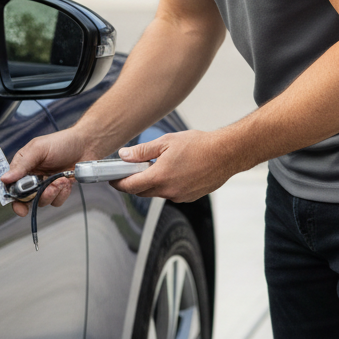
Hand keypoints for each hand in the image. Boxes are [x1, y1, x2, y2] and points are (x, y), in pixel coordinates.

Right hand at [1, 128, 88, 216]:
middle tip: (49, 186)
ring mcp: (46, 184)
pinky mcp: (59, 190)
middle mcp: (33, 177)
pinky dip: (62, 193)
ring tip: (61, 180)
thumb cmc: (62, 142)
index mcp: (23, 166)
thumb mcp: (39, 149)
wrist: (86, 145)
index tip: (21, 207)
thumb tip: (4, 179)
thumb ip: (22, 164)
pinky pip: (56, 201)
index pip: (11, 186)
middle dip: (38, 195)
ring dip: (52, 193)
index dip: (14, 198)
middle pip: (26, 198)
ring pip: (42, 201)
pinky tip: (67, 181)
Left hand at [112, 130, 237, 202]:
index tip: (113, 179)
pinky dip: (168, 185)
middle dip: (135, 183)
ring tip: (160, 166)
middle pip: (143, 192)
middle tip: (133, 170)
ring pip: (158, 193)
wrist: (225, 154)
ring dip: (153, 183)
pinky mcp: (189, 197)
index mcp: (160, 176)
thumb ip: (143, 151)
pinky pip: (172, 193)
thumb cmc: (199, 145)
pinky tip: (175, 171)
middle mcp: (169, 190)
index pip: (131, 186)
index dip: (119, 183)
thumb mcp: (167, 142)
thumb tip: (125, 155)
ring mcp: (180, 196)